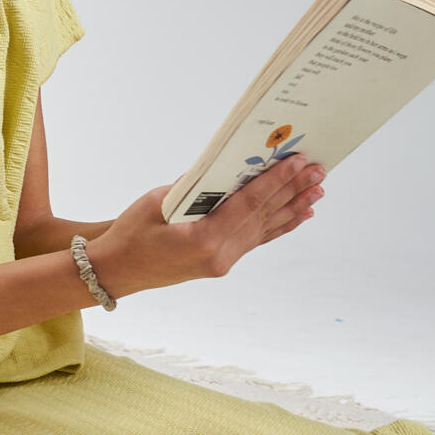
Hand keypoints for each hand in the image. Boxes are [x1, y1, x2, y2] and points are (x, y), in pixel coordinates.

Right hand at [84, 157, 325, 300]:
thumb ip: (195, 185)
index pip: (249, 205)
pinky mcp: (222, 263)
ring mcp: (223, 262)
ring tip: (317, 190)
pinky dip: (278, 226)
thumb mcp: (158, 201)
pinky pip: (257, 240)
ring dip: (293, 207)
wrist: (116, 271)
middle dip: (292, 190)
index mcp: (204, 240)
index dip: (275, 181)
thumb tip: (228, 167)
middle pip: (264, 217)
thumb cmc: (130, 235)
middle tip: (318, 170)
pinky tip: (298, 215)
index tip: (297, 163)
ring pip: (266, 229)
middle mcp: (220, 255)